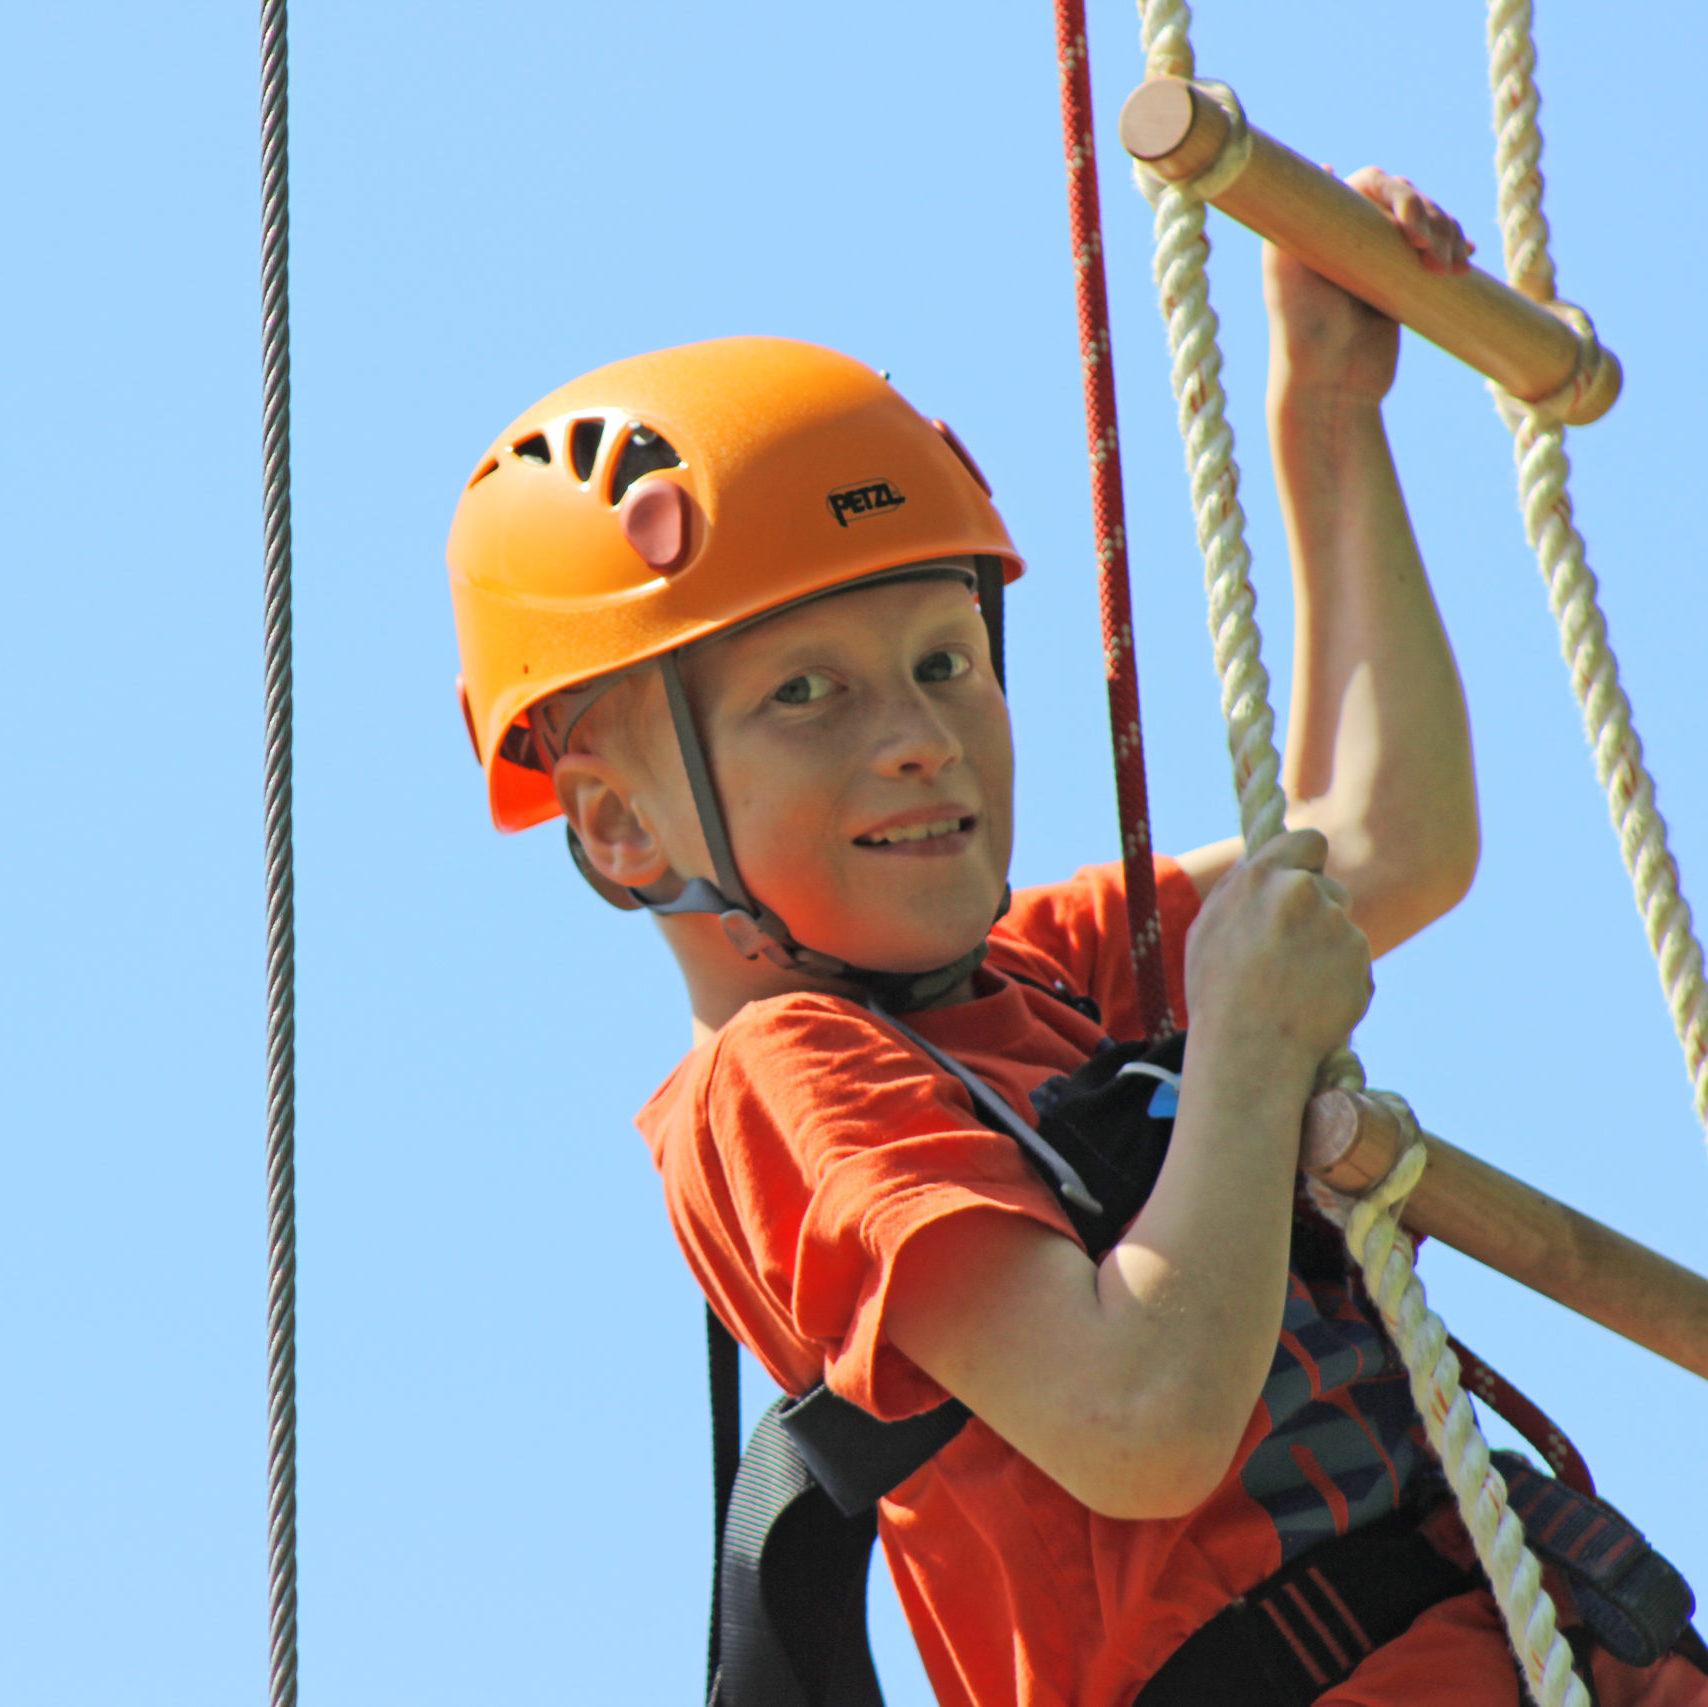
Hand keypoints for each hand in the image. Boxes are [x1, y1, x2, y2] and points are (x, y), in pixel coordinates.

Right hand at [1183, 829, 1373, 1078]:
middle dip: (1318, 912)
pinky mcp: (1362, 962)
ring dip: (1327, 948)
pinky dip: (1340, 980)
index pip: (1309, 842)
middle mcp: (1304, 893)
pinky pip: (1354, 964)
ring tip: (1294, 986)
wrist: (1250, 1051)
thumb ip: (1243, 888)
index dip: (1307, 862)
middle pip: (1329, 889)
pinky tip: (1311, 1003)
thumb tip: (1264, 866)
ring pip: (1342, 929)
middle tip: (1289, 952)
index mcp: (1262, 877)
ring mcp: (1338, 928)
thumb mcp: (1209, 927)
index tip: (1302, 881)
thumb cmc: (1218, 992)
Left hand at [1264, 166, 1473, 405]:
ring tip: (1450, 270)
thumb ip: (1293, 221)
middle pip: (1407, 198)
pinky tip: (1464, 262)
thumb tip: (1326, 167)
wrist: (1328, 385)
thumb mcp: (1285, 273)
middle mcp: (1353, 236)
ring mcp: (1381, 259)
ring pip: (1430, 222)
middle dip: (1431, 218)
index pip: (1374, 183)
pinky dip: (1456, 251)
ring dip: (1448, 234)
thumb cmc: (1301, 331)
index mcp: (1327, 224)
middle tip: (1431, 254)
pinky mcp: (1403, 284)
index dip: (1401, 196)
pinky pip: (1439, 252)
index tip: (1411, 230)